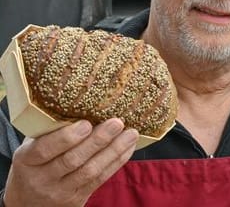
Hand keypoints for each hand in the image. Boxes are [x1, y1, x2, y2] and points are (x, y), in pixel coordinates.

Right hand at [3, 118, 138, 206]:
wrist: (28, 203)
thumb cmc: (34, 164)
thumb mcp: (31, 148)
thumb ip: (51, 131)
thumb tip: (84, 104)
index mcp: (26, 161)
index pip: (44, 149)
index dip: (66, 137)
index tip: (86, 123)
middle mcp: (42, 179)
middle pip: (73, 160)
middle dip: (98, 141)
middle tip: (117, 123)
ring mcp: (60, 191)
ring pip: (90, 171)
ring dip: (114, 151)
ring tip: (131, 133)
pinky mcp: (77, 199)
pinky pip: (100, 179)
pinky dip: (117, 161)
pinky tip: (128, 147)